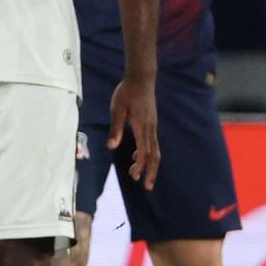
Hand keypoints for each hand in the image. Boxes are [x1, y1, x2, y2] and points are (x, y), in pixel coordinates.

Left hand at [108, 74, 159, 188]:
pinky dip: (147, 153)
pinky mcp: (150, 123)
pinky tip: (136, 157)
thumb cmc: (126, 92)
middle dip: (151, 171)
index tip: (134, 176)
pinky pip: (151, 143)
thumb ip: (115, 128)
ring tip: (140, 176)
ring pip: (154, 150)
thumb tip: (111, 147)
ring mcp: (152, 126)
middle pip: (154, 155)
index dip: (141, 166)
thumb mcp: (116, 109)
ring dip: (149, 164)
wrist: (142, 79)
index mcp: (142, 127)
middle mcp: (150, 129)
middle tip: (146, 186)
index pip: (144, 152)